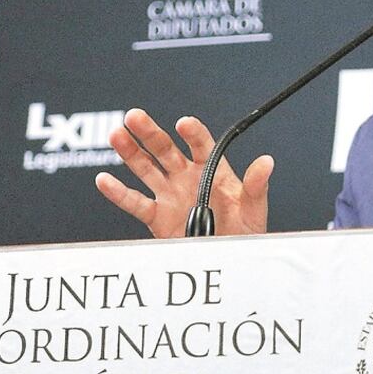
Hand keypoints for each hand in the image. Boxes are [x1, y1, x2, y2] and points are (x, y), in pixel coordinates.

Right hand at [95, 109, 272, 237]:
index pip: (200, 145)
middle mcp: (187, 177)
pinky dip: (118, 193)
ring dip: (130, 152)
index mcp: (212, 169)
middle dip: (150, 132)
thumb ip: (256, 185)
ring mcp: (170, 194)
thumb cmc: (245, 230)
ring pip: (146, 168)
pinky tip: (104, 180)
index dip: (192, 133)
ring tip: (116, 134)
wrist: (231, 258)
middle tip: (135, 116)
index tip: (185, 124)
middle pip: (165, 149)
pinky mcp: (157, 216)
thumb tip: (267, 162)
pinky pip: (135, 203)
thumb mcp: (255, 207)